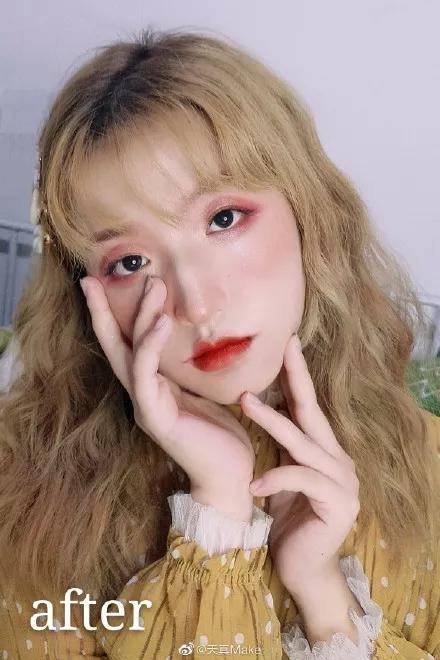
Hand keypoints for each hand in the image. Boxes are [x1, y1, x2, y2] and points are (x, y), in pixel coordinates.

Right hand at [79, 275, 254, 520]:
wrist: (231, 476)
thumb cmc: (222, 434)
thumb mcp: (207, 391)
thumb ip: (194, 367)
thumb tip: (202, 336)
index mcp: (153, 386)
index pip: (128, 344)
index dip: (113, 315)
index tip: (100, 284)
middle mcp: (143, 393)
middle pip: (115, 347)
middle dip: (101, 312)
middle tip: (91, 278)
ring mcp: (145, 406)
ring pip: (131, 356)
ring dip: (141, 319)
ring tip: (153, 286)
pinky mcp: (155, 419)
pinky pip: (146, 377)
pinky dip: (151, 348)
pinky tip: (163, 324)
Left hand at [240, 333, 359, 595]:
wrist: (304, 570)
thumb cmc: (288, 522)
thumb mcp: (281, 477)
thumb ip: (282, 449)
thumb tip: (259, 408)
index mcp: (323, 453)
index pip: (308, 407)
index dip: (297, 375)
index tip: (287, 343)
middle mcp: (337, 461)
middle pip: (312, 413)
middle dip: (296, 378)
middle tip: (282, 347)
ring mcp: (343, 483)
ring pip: (303, 443)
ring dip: (272, 422)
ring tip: (245, 403)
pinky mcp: (339, 505)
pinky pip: (302, 481)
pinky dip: (276, 478)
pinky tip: (254, 484)